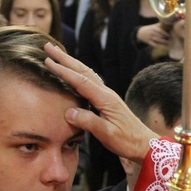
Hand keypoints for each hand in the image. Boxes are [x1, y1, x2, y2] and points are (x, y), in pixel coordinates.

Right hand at [43, 42, 157, 163]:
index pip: (80, 81)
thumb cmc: (126, 141)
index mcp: (105, 99)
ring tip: (57, 54)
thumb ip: (88, 122)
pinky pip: (89, 82)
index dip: (63, 71)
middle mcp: (106, 93)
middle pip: (83, 71)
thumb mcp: (107, 134)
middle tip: (48, 47)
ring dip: (71, 63)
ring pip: (86, 74)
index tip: (48, 61)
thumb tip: (69, 112)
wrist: (143, 144)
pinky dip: (78, 73)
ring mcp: (107, 96)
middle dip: (64, 58)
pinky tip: (74, 72)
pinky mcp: (107, 101)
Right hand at [136, 23, 169, 46]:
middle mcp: (152, 33)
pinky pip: (154, 44)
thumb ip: (160, 25)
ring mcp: (150, 37)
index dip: (165, 33)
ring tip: (167, 43)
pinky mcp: (148, 41)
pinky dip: (158, 45)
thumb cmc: (149, 29)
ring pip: (157, 40)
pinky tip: (162, 46)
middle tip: (170, 40)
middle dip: (165, 38)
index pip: (160, 31)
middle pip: (160, 36)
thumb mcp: (153, 26)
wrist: (140, 33)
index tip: (169, 35)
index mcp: (154, 28)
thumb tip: (167, 22)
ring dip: (163, 42)